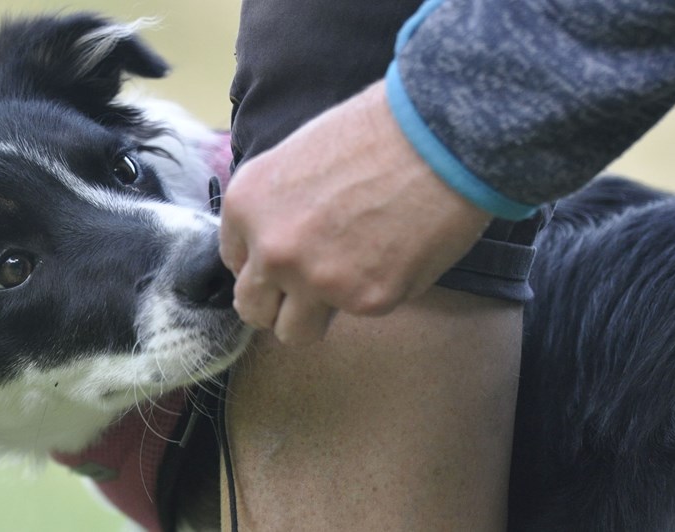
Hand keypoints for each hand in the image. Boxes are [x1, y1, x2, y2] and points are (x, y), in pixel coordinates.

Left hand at [219, 81, 492, 344]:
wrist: (438, 135)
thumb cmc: (375, 132)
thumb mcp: (297, 157)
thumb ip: (275, 208)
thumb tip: (276, 240)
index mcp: (246, 206)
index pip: (235, 261)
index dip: (264, 262)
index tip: (291, 256)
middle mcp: (270, 249)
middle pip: (253, 307)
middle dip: (279, 302)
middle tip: (311, 286)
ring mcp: (315, 279)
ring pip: (294, 332)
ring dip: (315, 316)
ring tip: (349, 281)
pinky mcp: (365, 300)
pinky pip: (358, 314)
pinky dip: (376, 293)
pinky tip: (396, 254)